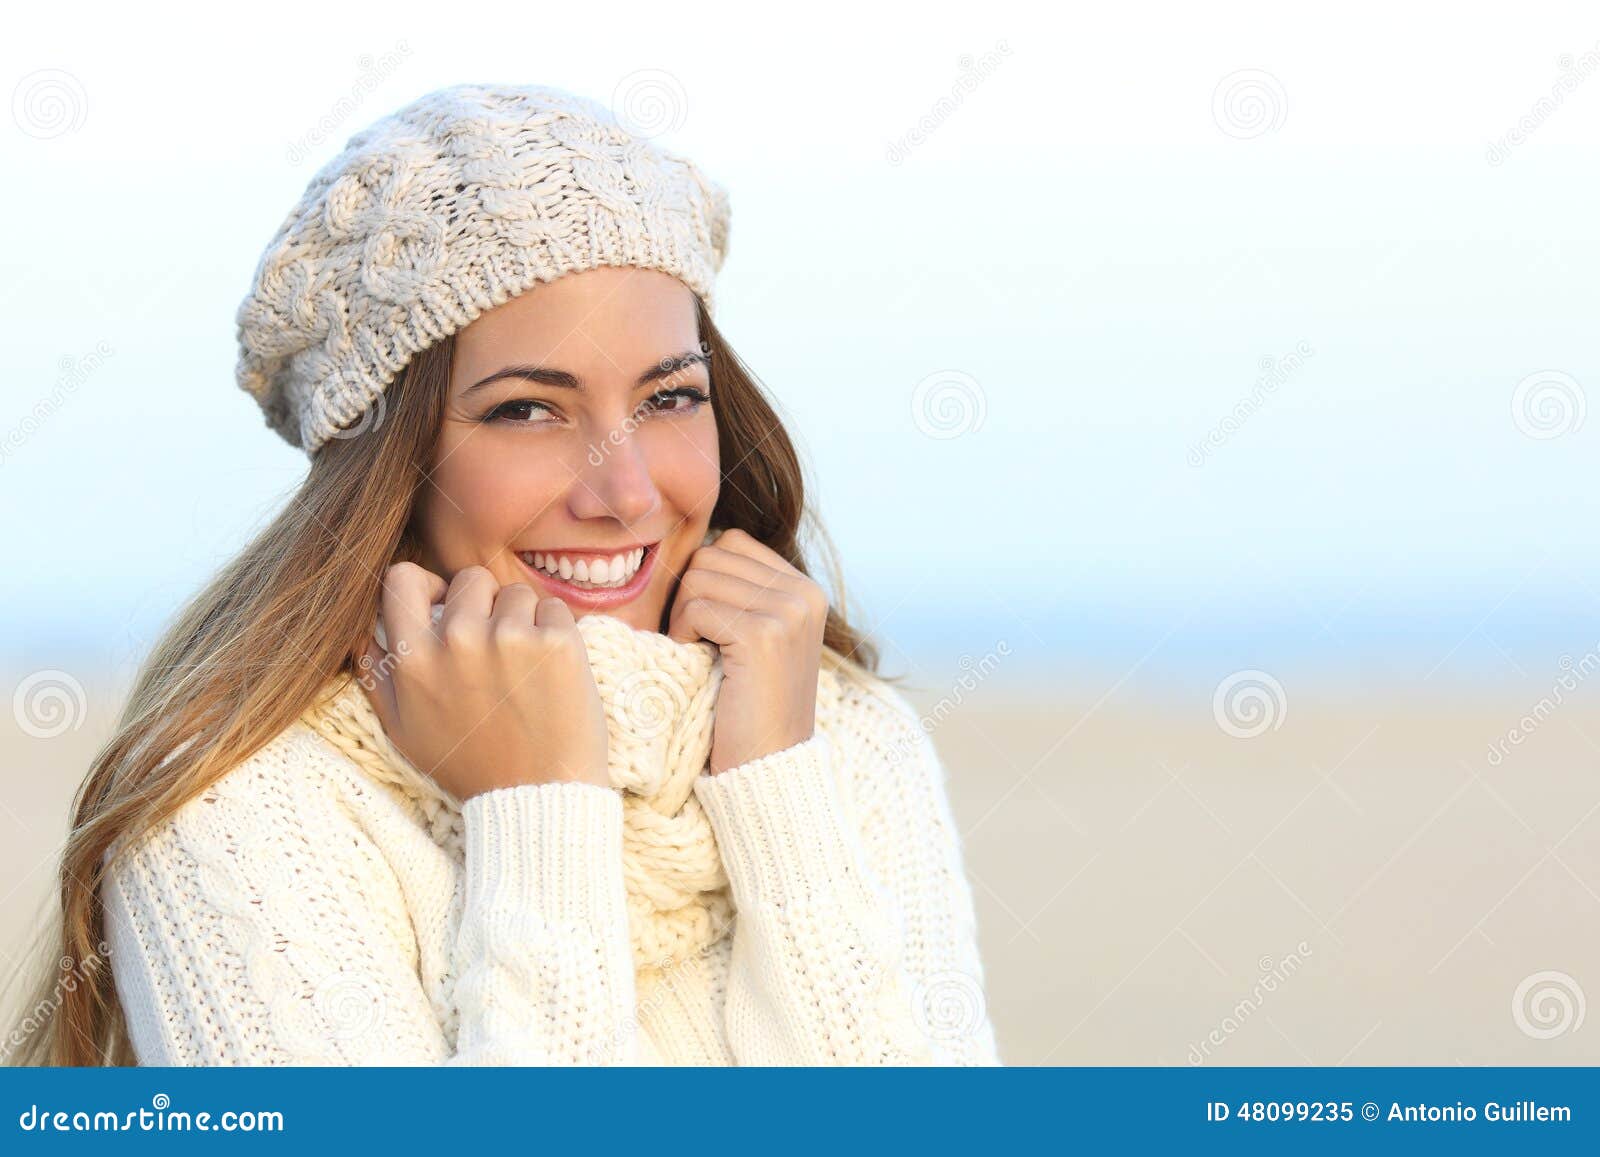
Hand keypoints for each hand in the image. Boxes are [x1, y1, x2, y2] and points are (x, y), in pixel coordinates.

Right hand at [360, 562, 610, 799]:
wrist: (537, 799)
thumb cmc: (469, 766)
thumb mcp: (403, 729)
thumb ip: (375, 676)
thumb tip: (359, 631)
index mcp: (414, 659)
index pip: (403, 578)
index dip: (428, 585)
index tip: (445, 606)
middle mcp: (458, 641)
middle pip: (471, 580)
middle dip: (485, 605)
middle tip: (497, 649)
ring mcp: (510, 639)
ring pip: (516, 593)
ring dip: (523, 620)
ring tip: (525, 668)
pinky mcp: (556, 643)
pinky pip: (554, 608)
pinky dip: (556, 630)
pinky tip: (551, 671)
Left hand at [665, 528, 827, 774]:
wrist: (766, 766)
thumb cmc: (747, 704)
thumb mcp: (757, 637)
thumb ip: (740, 591)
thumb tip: (691, 547)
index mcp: (805, 589)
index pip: (732, 543)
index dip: (704, 578)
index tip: (706, 624)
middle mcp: (804, 593)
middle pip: (712, 555)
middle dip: (689, 595)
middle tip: (696, 641)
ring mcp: (788, 611)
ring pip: (699, 576)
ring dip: (683, 615)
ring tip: (698, 652)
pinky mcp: (764, 634)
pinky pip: (696, 606)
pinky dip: (684, 633)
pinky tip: (699, 662)